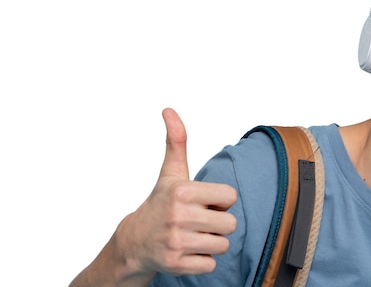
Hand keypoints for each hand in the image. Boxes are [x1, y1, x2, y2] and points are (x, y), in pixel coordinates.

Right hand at [119, 108, 237, 276]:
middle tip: (198, 221)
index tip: (203, 202)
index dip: (220, 201)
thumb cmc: (160, 203)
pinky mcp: (176, 265)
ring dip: (211, 242)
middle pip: (230, 223)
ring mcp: (176, 242)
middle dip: (218, 223)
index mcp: (183, 191)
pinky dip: (202, 261)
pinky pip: (211, 264)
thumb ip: (176, 141)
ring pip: (223, 245)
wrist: (135, 242)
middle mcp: (178, 216)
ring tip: (192, 235)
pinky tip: (187, 251)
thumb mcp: (171, 172)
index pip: (231, 197)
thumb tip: (168, 109)